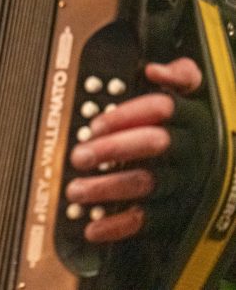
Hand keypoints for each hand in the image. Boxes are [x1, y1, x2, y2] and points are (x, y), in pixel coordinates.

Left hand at [65, 57, 202, 242]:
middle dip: (112, 149)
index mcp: (194, 118)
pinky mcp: (179, 211)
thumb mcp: (201, 95)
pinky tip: (93, 227)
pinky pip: (149, 220)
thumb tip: (155, 69)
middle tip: (79, 156)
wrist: (232, 168)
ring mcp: (185, 182)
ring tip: (75, 191)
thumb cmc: (200, 127)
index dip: (126, 115)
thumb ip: (181, 76)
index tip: (95, 124)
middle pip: (152, 146)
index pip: (162, 109)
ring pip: (146, 183)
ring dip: (107, 189)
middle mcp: (191, 150)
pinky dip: (118, 226)